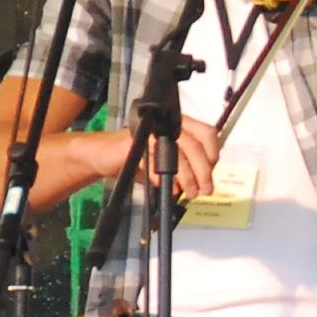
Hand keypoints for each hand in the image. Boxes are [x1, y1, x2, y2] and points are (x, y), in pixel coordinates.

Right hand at [71, 116, 219, 202]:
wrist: (103, 156)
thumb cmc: (139, 159)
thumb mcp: (167, 163)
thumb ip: (186, 169)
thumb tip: (203, 185)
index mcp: (179, 125)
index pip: (207, 133)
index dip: (212, 154)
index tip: (210, 175)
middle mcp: (167, 124)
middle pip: (194, 145)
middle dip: (203, 171)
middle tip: (204, 190)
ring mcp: (150, 131)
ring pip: (176, 152)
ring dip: (186, 176)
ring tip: (189, 192)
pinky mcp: (134, 142)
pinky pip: (153, 160)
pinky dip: (161, 176)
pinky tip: (165, 186)